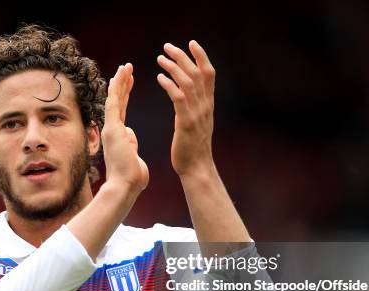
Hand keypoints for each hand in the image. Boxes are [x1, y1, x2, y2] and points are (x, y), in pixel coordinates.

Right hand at [101, 63, 148, 193]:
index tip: (130, 81)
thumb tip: (131, 139)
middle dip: (122, 83)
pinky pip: (114, 104)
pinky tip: (119, 75)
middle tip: (127, 68)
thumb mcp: (134, 158)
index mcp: (119, 135)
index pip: (123, 110)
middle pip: (118, 101)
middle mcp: (113, 129)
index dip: (126, 94)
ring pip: (114, 99)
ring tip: (125, 66)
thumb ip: (132, 146)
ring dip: (120, 82)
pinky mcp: (112, 128)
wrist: (125, 186)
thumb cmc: (132, 178)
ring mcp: (111, 128)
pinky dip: (117, 89)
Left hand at [157, 41, 215, 176]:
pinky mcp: (186, 122)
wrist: (196, 168)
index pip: (209, 74)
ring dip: (174, 67)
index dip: (201, 56)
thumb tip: (189, 97)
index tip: (191, 43)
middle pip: (198, 73)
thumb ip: (194, 108)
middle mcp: (205, 106)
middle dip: (183, 56)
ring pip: (188, 82)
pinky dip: (170, 85)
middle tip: (167, 46)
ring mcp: (197, 113)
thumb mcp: (197, 123)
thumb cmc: (192, 149)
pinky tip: (159, 77)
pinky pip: (179, 98)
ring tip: (160, 58)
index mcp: (208, 104)